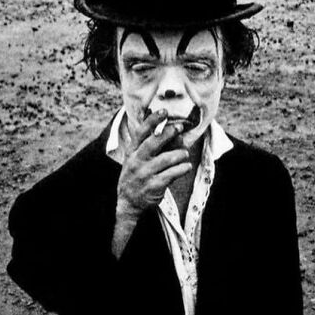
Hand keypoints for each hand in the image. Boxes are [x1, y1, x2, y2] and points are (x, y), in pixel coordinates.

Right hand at [112, 109, 191, 257]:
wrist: (128, 203)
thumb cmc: (136, 176)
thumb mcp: (137, 159)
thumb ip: (153, 147)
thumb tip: (175, 133)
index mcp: (132, 152)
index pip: (141, 132)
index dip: (153, 121)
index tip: (164, 111)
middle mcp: (136, 161)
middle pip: (153, 143)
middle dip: (168, 133)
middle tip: (180, 128)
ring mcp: (144, 174)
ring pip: (166, 159)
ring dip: (179, 154)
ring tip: (185, 154)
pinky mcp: (153, 186)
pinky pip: (171, 174)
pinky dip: (182, 169)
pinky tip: (186, 166)